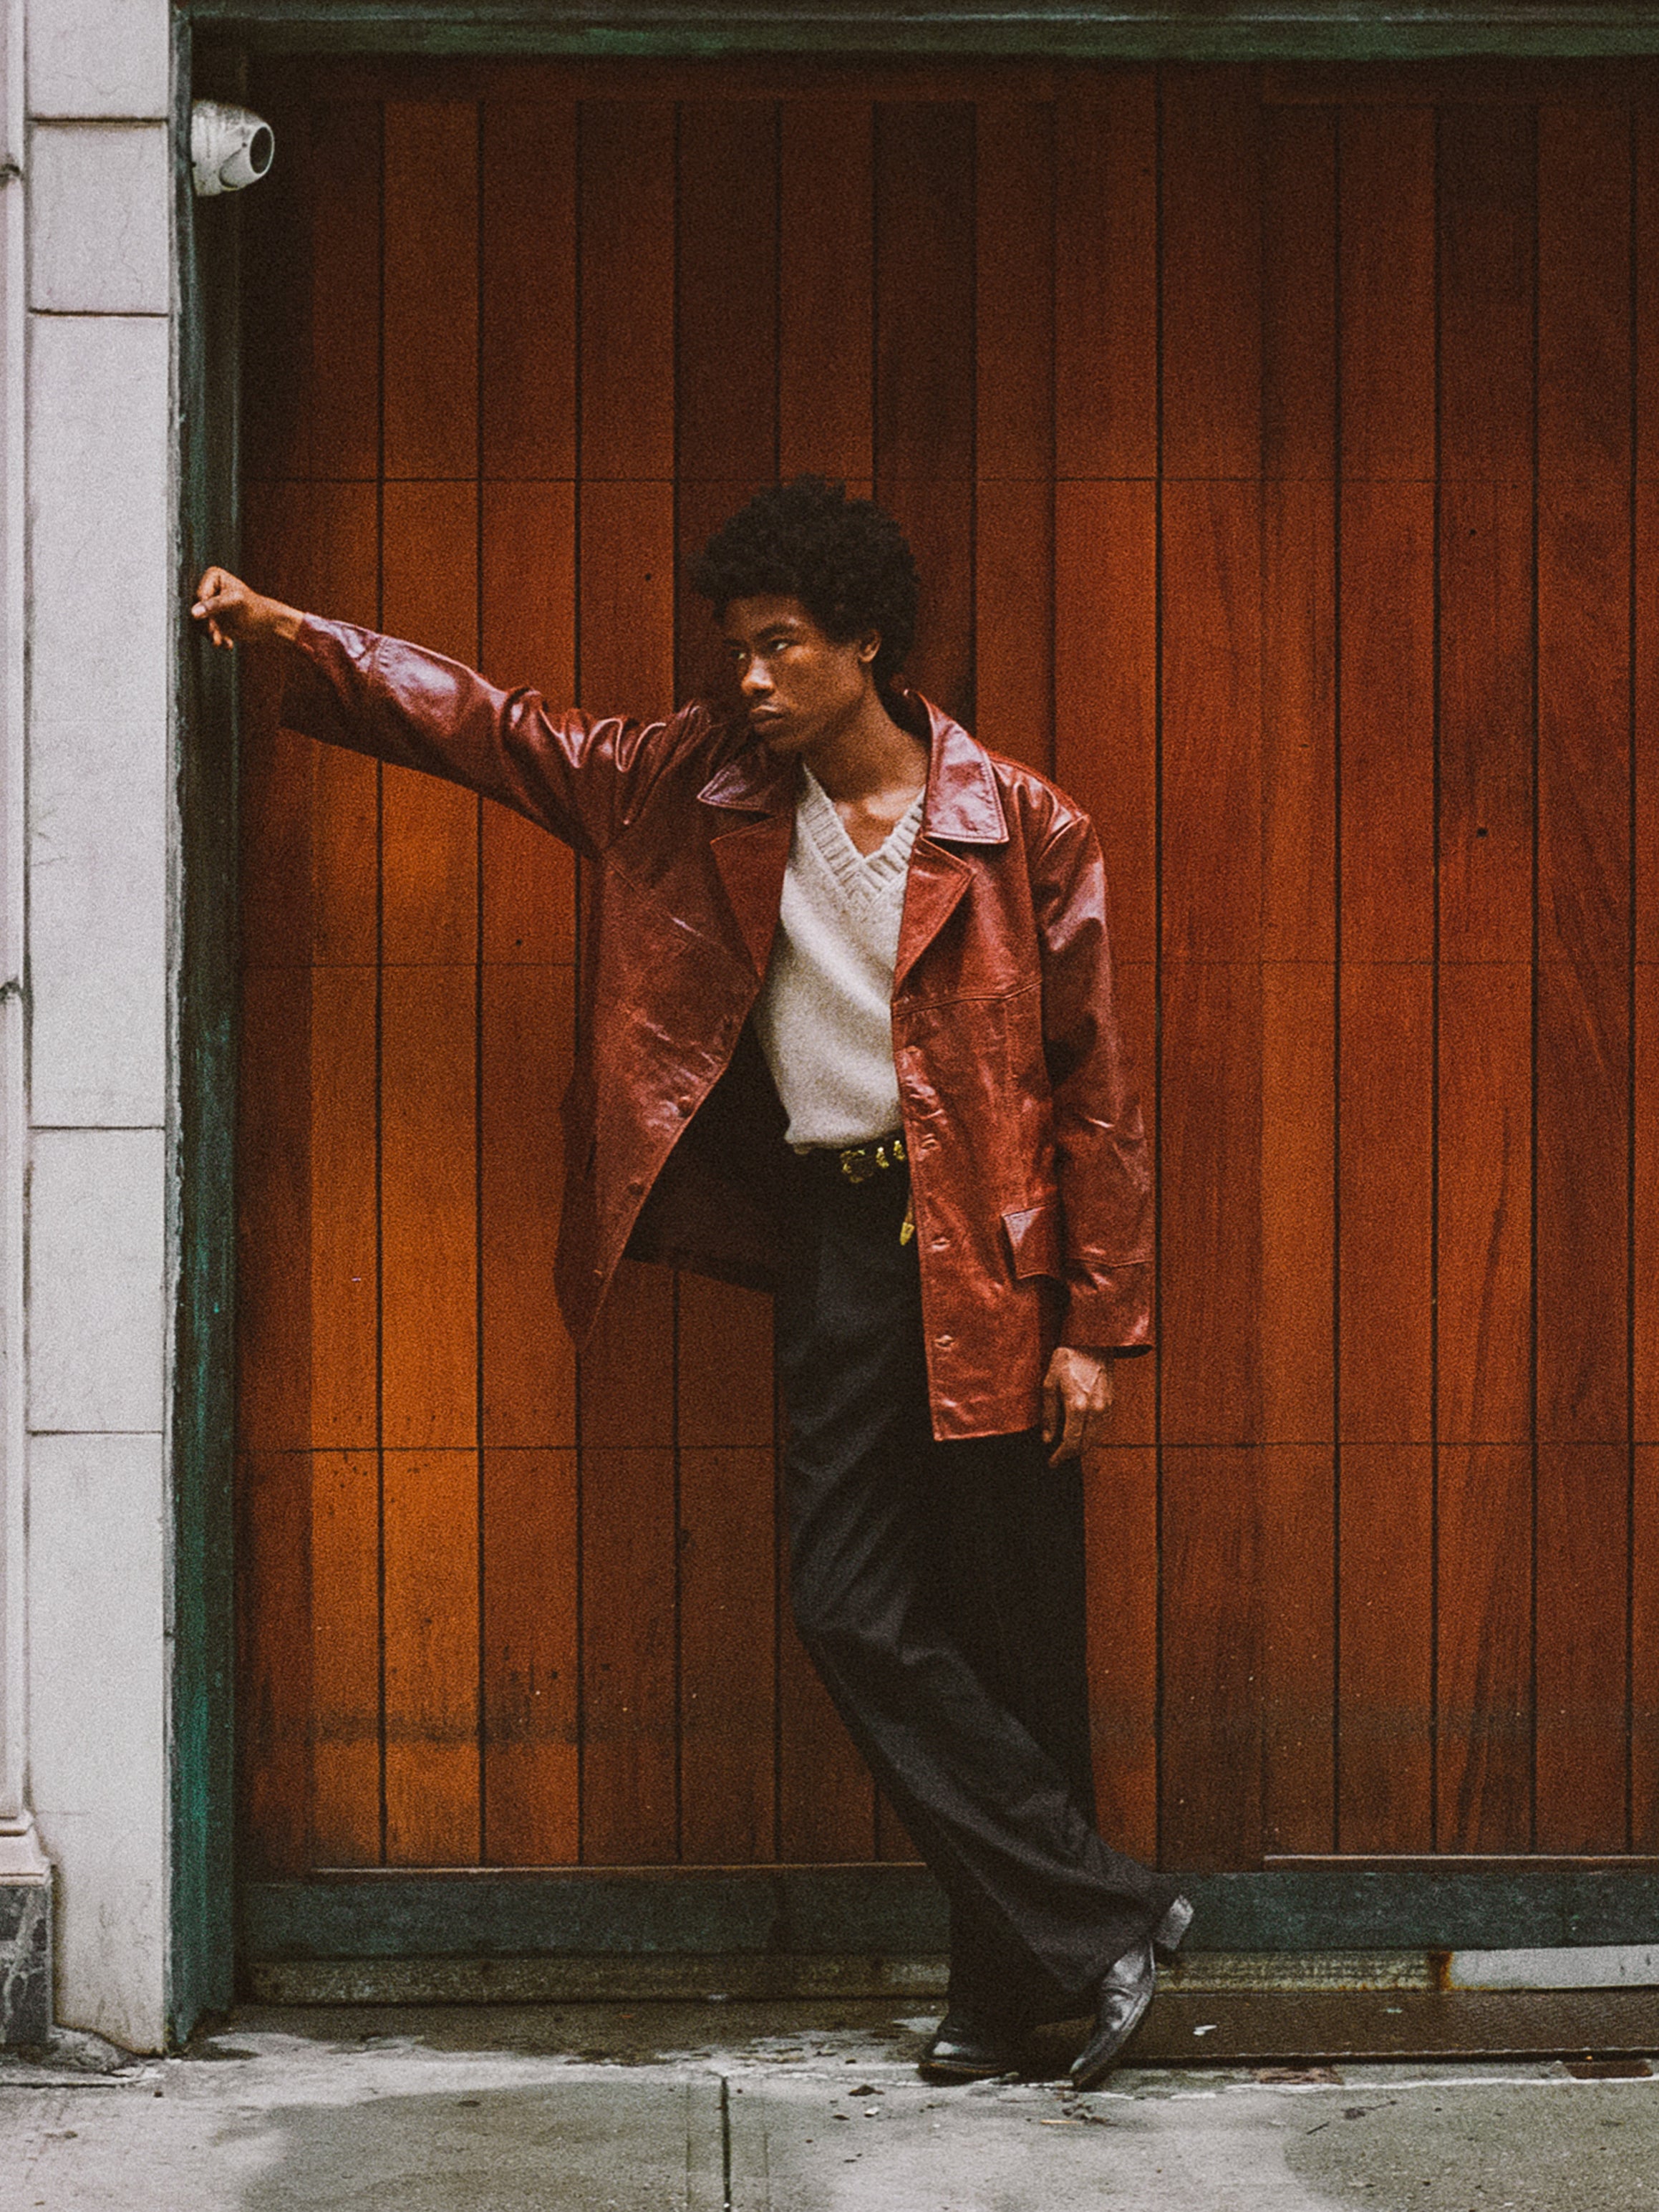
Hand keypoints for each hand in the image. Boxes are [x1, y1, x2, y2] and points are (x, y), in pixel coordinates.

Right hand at [190, 566, 302, 649]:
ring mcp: (210, 605)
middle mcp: (209, 589)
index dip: (203, 610)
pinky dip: (216, 638)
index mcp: (213, 576)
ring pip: (199, 622)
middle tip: (215, 638)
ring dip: (210, 634)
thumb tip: (193, 613)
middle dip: (206, 625)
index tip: (211, 622)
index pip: (199, 595)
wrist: (268, 625)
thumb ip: (214, 606)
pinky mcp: (212, 619)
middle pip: (196, 609)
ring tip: (221, 643)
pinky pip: (206, 630)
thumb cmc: (255, 609)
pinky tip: (228, 644)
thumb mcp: (234, 604)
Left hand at [1041, 1345, 1114, 1464]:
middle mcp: (1095, 1409)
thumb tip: (1048, 1438)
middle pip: (1085, 1445)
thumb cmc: (1067, 1360)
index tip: (1052, 1462)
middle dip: (1071, 1454)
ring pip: (1095, 1438)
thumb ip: (1048, 1414)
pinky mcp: (1111, 1403)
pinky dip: (1090, 1435)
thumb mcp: (1049, 1384)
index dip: (1061, 1456)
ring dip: (1082, 1446)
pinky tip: (1079, 1432)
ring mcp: (1106, 1407)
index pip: (1071, 1442)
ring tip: (1066, 1447)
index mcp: (1077, 1405)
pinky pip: (1101, 1428)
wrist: (1092, 1342)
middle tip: (1057, 1457)